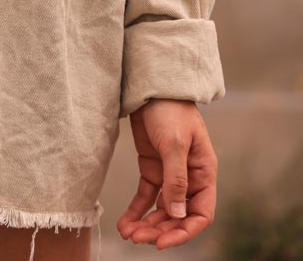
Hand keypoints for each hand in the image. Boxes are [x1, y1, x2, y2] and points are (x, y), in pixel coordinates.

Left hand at [117, 98, 217, 248]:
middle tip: (138, 238)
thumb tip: (176, 214)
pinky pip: (145, 196)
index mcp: (203, 172)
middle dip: (159, 229)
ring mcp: (169, 173)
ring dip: (146, 224)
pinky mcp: (151, 167)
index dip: (183, 231)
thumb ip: (176, 179)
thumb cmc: (170, 110)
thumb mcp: (174, 143)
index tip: (162, 241)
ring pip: (160, 209)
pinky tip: (124, 224)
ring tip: (128, 234)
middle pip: (177, 215)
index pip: (200, 213)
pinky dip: (136, 211)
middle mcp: (188, 177)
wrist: (151, 87)